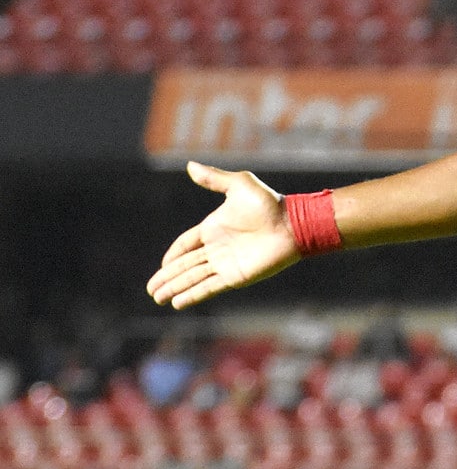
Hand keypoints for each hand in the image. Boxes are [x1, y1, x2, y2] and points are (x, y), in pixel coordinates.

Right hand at [146, 162, 300, 308]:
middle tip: (151, 290)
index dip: (173, 255)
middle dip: (167, 277)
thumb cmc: (270, 203)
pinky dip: (193, 295)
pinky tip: (178, 303)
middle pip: (185, 266)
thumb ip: (214, 179)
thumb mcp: (239, 185)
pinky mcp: (235, 276)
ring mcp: (226, 263)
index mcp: (213, 228)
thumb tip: (190, 165)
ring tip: (158, 298)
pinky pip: (208, 287)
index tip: (162, 266)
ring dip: (174, 288)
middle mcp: (217, 248)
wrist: (293, 224)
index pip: (185, 245)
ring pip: (193, 278)